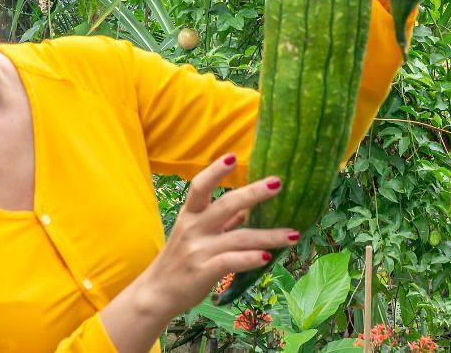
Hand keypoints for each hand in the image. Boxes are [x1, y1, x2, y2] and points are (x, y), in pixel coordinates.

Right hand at [99, 155, 296, 351]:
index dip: (215, 171)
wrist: (157, 293)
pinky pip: (231, 262)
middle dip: (254, 193)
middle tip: (278, 183)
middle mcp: (194, 228)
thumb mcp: (195, 234)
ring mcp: (199, 250)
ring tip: (294, 234)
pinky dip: (250, 259)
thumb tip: (247, 208)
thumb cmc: (180, 260)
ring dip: (269, 235)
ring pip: (239, 237)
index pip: (200, 186)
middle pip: (226, 205)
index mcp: (190, 214)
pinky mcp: (204, 272)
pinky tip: (268, 257)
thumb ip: (222, 221)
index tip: (233, 157)